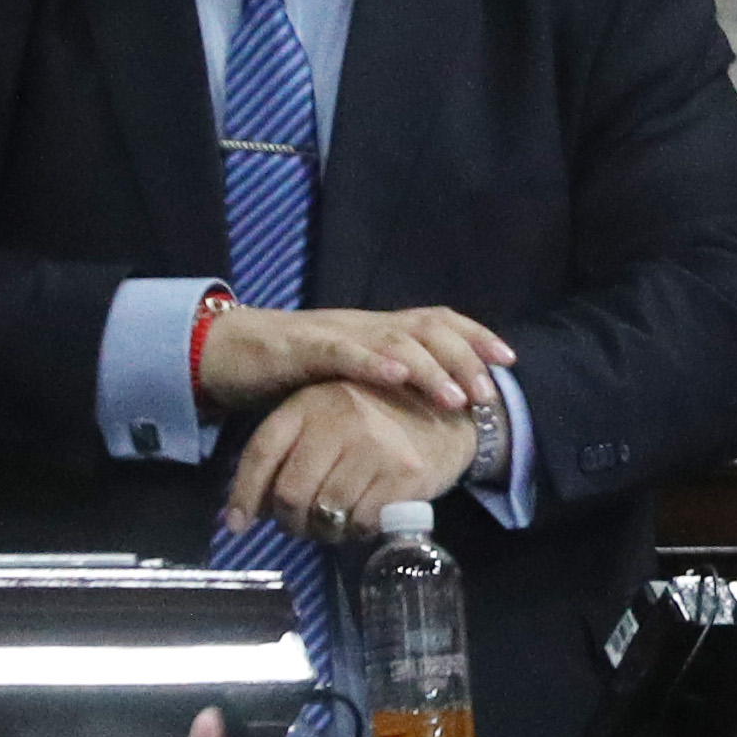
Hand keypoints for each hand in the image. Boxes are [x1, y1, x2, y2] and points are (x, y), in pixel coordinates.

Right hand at [197, 298, 511, 422]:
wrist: (227, 350)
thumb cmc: (290, 368)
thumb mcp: (348, 378)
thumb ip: (382, 388)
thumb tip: (424, 415)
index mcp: (378, 329)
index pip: (437, 322)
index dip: (475, 336)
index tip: (509, 359)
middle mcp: (365, 324)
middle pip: (427, 329)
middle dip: (464, 359)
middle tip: (489, 395)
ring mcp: (337, 333)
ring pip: (393, 340)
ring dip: (429, 368)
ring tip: (456, 396)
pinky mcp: (303, 347)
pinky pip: (343, 351)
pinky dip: (372, 362)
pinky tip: (396, 376)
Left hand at [222, 381, 478, 540]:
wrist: (450, 411)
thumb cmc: (377, 418)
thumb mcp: (328, 415)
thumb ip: (290, 449)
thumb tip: (249, 508)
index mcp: (311, 402)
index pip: (262, 452)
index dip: (244, 494)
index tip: (237, 524)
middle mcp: (340, 420)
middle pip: (291, 492)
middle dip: (288, 522)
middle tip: (297, 527)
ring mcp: (374, 447)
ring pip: (325, 513)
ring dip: (321, 531)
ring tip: (329, 525)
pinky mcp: (404, 474)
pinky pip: (361, 522)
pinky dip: (354, 531)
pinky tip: (359, 519)